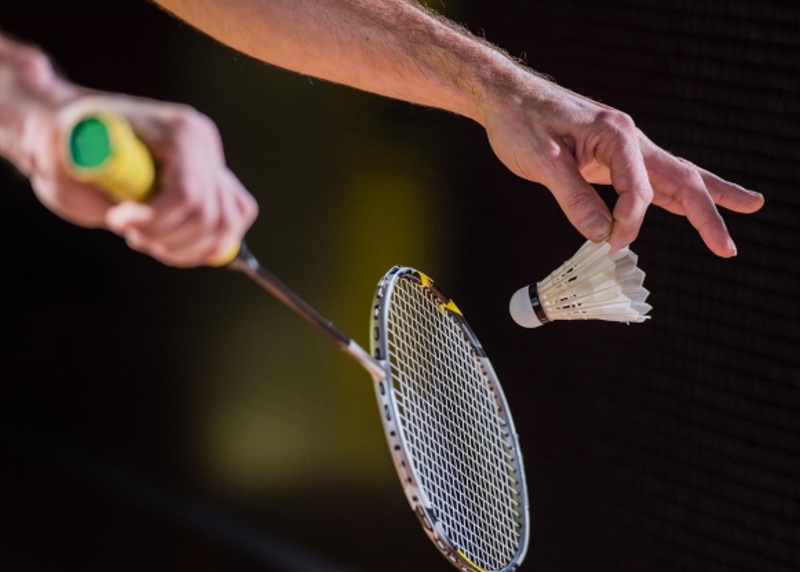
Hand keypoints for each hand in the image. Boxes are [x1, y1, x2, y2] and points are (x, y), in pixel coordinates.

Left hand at [0, 36, 257, 266]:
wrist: (75, 135)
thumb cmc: (64, 144)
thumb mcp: (55, 155)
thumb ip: (70, 172)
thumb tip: (96, 188)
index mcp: (178, 130)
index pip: (188, 196)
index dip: (154, 221)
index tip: (117, 219)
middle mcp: (205, 142)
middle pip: (209, 216)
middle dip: (168, 237)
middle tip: (131, 234)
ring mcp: (214, 162)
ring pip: (225, 225)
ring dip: (186, 247)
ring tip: (149, 240)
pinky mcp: (216, 182)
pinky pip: (234, 220)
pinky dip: (206, 244)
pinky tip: (173, 244)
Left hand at [482, 73, 763, 255]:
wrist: (508, 98)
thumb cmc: (522, 123)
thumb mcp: (543, 162)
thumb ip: (573, 198)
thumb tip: (601, 234)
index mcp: (616, 135)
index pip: (639, 189)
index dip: (628, 223)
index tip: (610, 245)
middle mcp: (629, 139)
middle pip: (681, 177)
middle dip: (709, 211)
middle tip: (728, 246)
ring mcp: (623, 148)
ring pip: (673, 175)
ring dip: (705, 198)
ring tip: (746, 208)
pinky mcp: (611, 157)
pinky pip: (650, 179)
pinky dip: (672, 196)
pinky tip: (688, 208)